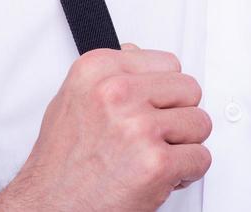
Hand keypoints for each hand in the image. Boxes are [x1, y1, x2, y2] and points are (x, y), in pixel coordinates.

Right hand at [0, 43, 211, 211]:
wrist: (49, 209)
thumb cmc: (60, 164)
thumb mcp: (73, 99)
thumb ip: (109, 73)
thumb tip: (138, 54)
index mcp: (98, 69)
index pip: (168, 62)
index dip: (164, 91)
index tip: (152, 107)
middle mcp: (117, 92)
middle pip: (190, 89)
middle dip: (179, 115)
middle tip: (156, 135)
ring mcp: (139, 127)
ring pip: (200, 123)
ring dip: (184, 145)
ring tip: (155, 156)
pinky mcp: (156, 163)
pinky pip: (201, 158)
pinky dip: (188, 172)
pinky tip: (162, 176)